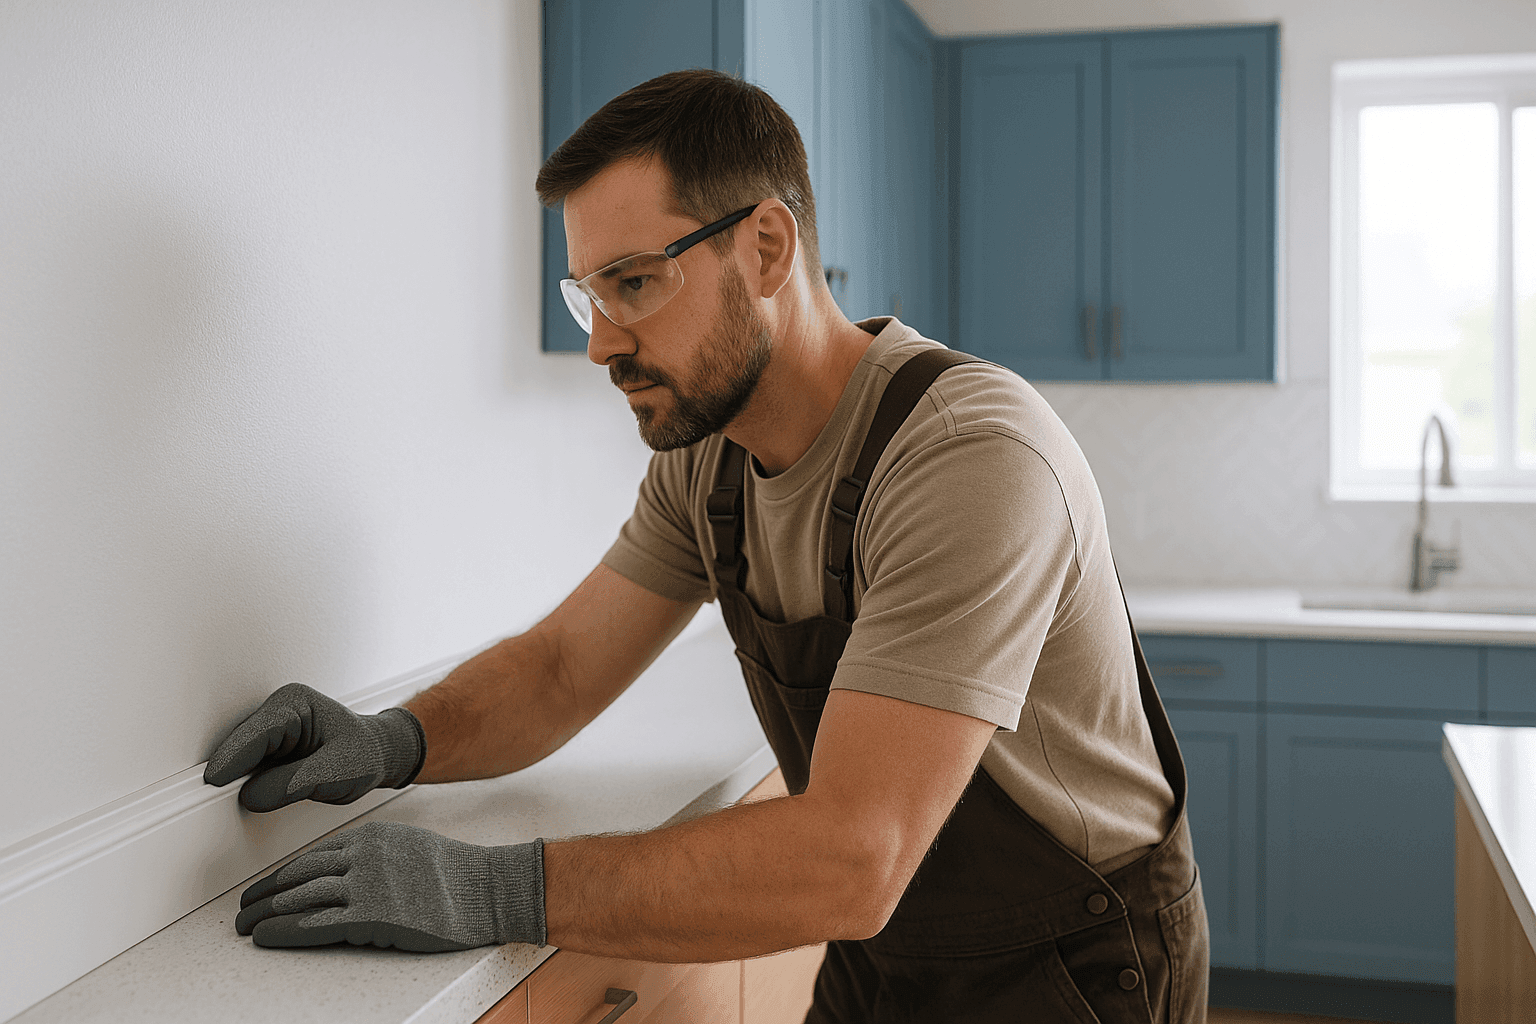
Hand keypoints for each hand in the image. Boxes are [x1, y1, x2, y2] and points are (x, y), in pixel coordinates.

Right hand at [204, 682, 425, 811]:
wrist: (376, 756)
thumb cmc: (365, 754)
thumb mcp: (337, 772)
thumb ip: (293, 784)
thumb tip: (251, 795)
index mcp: (296, 704)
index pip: (257, 731)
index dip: (234, 756)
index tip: (215, 779)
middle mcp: (279, 712)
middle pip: (241, 744)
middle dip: (232, 770)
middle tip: (218, 798)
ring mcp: (271, 731)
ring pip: (240, 757)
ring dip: (238, 778)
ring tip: (240, 800)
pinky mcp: (268, 750)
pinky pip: (248, 768)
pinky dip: (246, 783)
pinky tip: (252, 796)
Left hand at [235, 821, 546, 950]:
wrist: (486, 889)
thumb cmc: (455, 874)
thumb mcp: (408, 848)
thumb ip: (373, 857)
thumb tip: (341, 877)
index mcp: (370, 837)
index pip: (312, 857)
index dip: (280, 877)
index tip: (262, 890)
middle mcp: (363, 856)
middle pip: (299, 876)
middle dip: (264, 895)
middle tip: (242, 910)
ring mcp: (366, 885)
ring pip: (300, 899)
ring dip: (265, 914)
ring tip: (245, 926)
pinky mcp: (372, 916)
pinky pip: (316, 925)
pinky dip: (283, 931)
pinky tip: (265, 937)